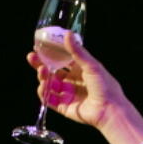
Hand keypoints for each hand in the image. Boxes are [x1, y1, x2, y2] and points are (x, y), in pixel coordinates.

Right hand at [25, 32, 142, 143]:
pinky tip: (43, 87)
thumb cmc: (105, 87)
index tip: (39, 46)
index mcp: (81, 70)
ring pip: (50, 85)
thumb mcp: (92, 66)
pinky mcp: (65, 107)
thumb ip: (78, 51)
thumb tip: (67, 33)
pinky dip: (44, 93)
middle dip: (41, 64)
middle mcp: (73, 82)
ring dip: (43, 77)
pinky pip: (50, 100)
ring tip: (42, 72)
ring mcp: (69, 95)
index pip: (61, 59)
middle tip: (32, 57)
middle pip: (53, 71)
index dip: (50, 53)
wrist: (110, 110)